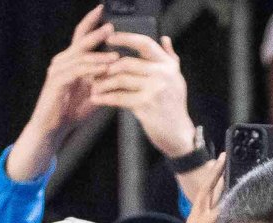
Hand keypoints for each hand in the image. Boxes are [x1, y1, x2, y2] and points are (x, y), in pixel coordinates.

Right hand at [7, 6, 118, 180]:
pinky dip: (91, 70)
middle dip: (96, 32)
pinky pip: (77, 72)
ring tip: (116, 54)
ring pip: (81, 57)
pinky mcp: (57, 82)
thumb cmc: (71, 110)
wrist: (52, 128)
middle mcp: (62, 61)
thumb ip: (103, 79)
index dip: (91, 23)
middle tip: (111, 25)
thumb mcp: (92, 92)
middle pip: (80, 41)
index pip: (81, 36)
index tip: (103, 11)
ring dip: (99, 55)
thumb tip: (122, 71)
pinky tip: (104, 69)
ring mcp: (58, 70)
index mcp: (71, 61)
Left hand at [91, 33, 195, 158]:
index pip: (145, 44)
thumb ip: (170, 58)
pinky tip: (96, 99)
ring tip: (94, 86)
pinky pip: (119, 98)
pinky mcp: (145, 106)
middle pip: (127, 63)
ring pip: (120, 80)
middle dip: (108, 67)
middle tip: (95, 71)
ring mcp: (154, 90)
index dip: (126, 38)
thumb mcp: (177, 79)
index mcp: (168, 66)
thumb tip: (164, 38)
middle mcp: (163, 75)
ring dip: (103, 83)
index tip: (110, 38)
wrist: (179, 134)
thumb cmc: (174, 106)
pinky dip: (105, 98)